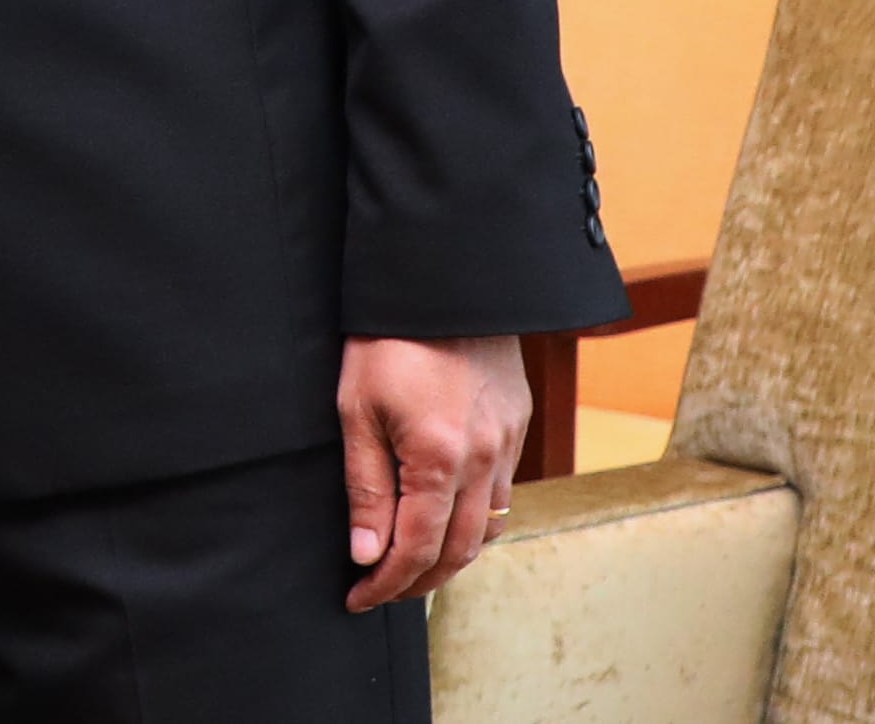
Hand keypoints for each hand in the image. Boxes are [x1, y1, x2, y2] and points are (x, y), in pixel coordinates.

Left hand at [335, 333, 528, 613]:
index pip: (416, 549)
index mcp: (439, 459)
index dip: (386, 584)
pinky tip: (448, 516)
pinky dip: (475, 520)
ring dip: (451, 557)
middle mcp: (483, 460)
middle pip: (458, 552)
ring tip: (413, 565)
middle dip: (418, 583)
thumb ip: (364, 486)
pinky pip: (502, 493)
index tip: (357, 597)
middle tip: (382, 591)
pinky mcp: (517, 425)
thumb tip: (365, 552)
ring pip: (488, 528)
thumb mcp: (357, 408)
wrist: (443, 278)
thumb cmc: (388, 336)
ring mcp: (507, 443)